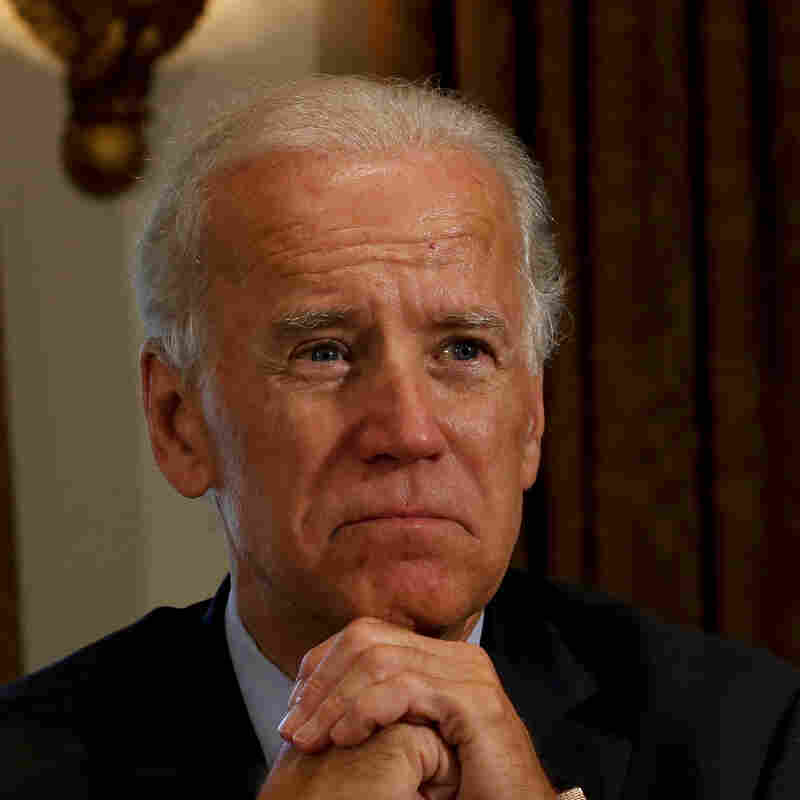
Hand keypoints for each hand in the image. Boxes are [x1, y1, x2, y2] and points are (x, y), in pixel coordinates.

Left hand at [278, 617, 556, 799]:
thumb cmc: (461, 790)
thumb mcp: (408, 740)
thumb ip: (380, 710)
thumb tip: (318, 702)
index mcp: (439, 658)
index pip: (367, 634)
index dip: (323, 663)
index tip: (294, 705)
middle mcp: (456, 655)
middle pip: (367, 637)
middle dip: (320, 680)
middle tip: (292, 725)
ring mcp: (468, 674)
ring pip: (378, 659)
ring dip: (333, 700)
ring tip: (308, 738)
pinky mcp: (473, 701)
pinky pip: (403, 689)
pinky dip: (363, 710)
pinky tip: (344, 738)